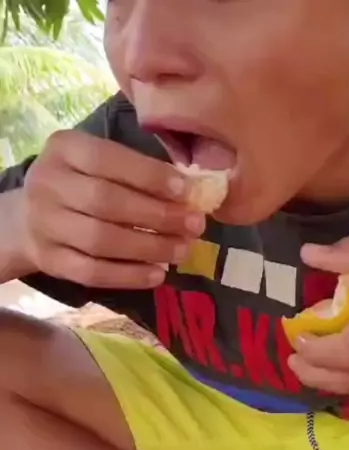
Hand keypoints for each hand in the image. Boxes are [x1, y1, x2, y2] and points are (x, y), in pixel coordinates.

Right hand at [22, 130, 204, 288]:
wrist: (27, 218)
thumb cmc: (79, 183)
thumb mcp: (97, 161)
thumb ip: (135, 169)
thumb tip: (191, 191)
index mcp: (64, 149)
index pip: (107, 159)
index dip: (149, 176)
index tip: (187, 191)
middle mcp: (48, 184)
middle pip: (106, 202)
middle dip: (157, 215)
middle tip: (194, 225)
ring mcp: (45, 225)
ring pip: (101, 241)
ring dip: (149, 248)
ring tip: (183, 250)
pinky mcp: (50, 261)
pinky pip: (92, 273)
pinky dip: (129, 276)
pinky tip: (158, 274)